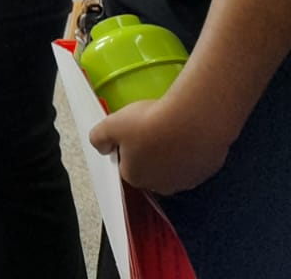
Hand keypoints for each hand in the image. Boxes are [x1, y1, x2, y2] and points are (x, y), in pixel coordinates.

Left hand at [89, 92, 232, 194]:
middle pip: (149, 169)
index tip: (131, 132)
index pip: (125, 165)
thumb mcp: (111, 125)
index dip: (126, 147)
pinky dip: (190, 149)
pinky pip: (194, 160)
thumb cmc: (150, 123)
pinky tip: (188, 132)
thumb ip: (99, 138)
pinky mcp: (206, 171)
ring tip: (171, 129)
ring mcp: (187, 181)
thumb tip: (102, 146)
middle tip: (151, 129)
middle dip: (148, 152)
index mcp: (135, 177)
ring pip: (173, 167)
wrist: (194, 119)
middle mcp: (161, 186)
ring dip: (171, 152)